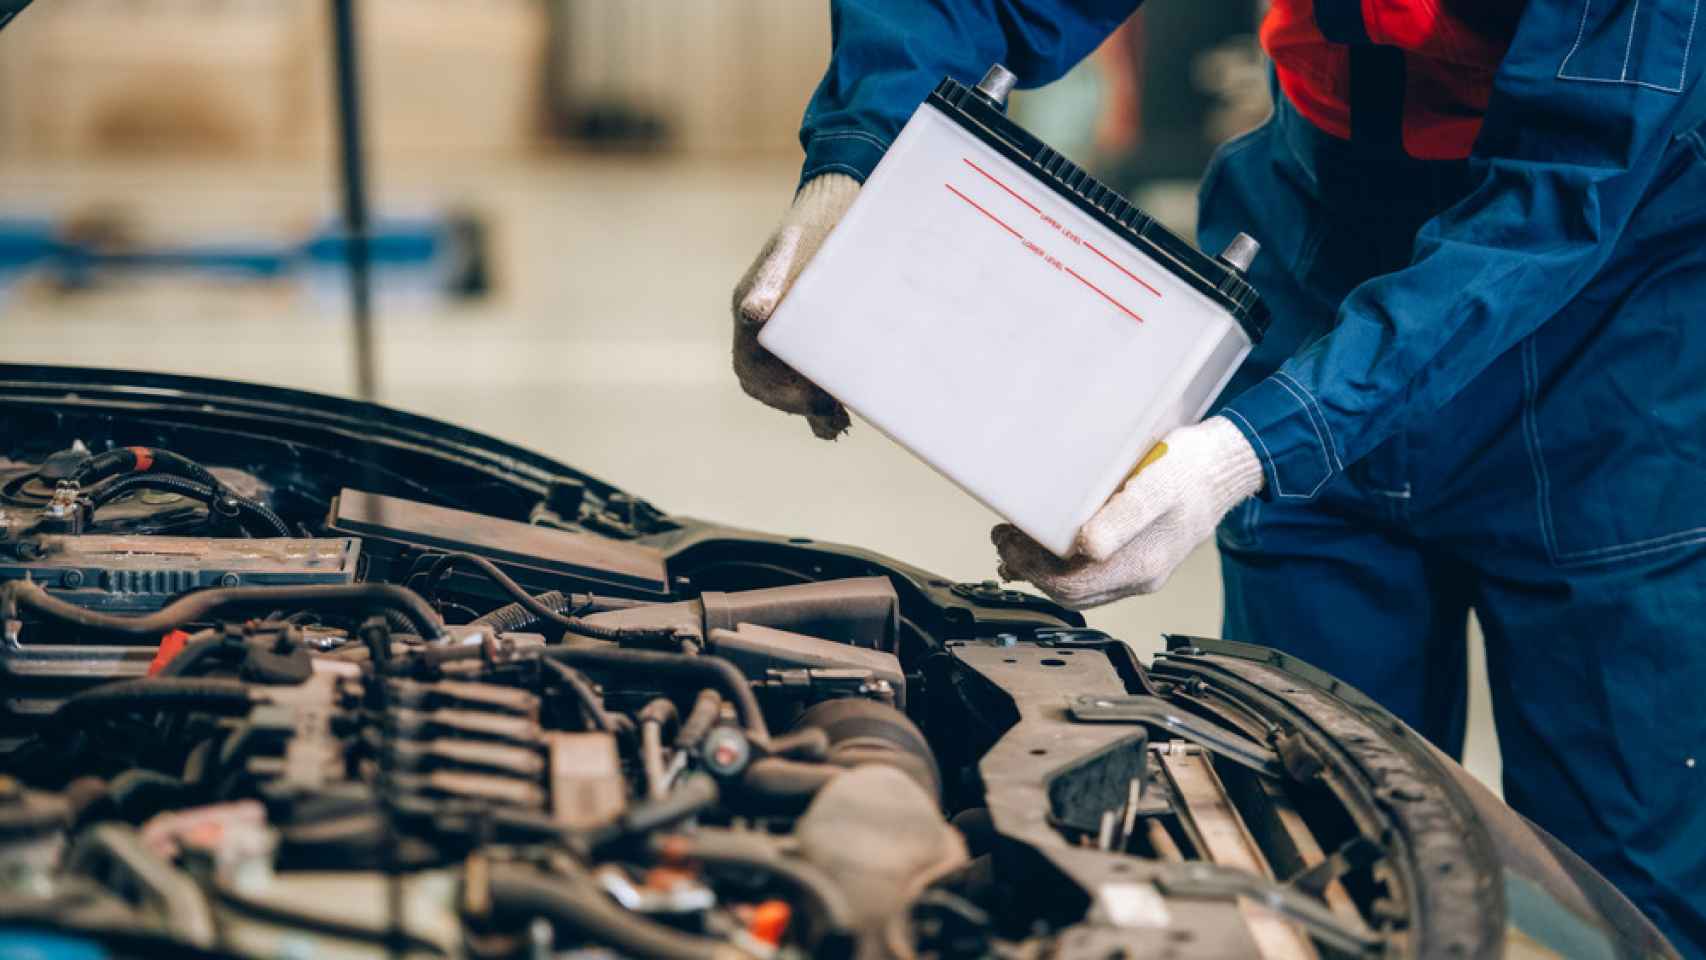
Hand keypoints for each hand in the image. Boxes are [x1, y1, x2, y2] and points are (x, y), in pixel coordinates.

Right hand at [731, 173, 859, 439]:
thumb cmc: (821, 221)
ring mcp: (788, 330)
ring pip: (789, 384)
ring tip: (840, 424)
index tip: (813, 401)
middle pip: (768, 384)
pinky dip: (824, 400)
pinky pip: (811, 375)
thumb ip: (774, 281)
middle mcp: (764, 325)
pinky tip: (845, 416)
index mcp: (752, 307)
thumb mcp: (799, 247)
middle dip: (798, 406)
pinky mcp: (815, 332)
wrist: (845, 198)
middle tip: (834, 420)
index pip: (752, 370)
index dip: (778, 393)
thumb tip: (753, 314)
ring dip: (812, 409)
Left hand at [992, 416, 1263, 608]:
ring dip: (1044, 569)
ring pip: (1081, 587)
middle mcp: (1140, 575)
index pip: (1071, 586)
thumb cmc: (1191, 470)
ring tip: (1016, 542)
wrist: (1226, 467)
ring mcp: (1141, 570)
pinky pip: (1094, 575)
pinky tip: (1049, 544)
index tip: (1007, 542)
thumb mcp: (1154, 487)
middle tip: (1003, 539)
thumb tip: (1086, 547)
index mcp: (1141, 564)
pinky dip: (1063, 563)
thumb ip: (1120, 519)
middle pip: (1071, 591)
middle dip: (1030, 569)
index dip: (1032, 568)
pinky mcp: (1140, 557)